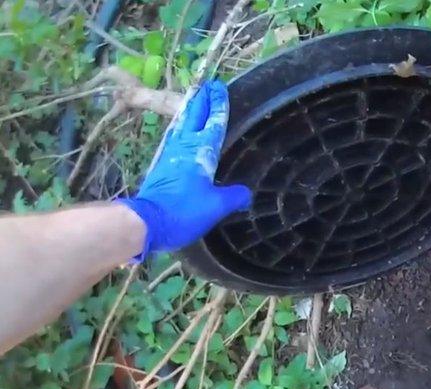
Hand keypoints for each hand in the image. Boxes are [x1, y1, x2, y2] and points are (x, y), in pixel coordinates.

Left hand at [118, 80, 250, 260]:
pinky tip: (182, 131)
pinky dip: (182, 128)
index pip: (213, 123)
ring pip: (182, 126)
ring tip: (195, 101)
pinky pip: (176, 138)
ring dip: (190, 112)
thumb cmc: (183, 210)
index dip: (218, 106)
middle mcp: (184, 147)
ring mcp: (170, 155)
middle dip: (202, 101)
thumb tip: (245, 193)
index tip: (220, 87)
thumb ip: (233, 197)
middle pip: (194, 118)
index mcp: (200, 152)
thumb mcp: (216, 206)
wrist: (146, 222)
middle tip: (208, 86)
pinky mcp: (162, 166)